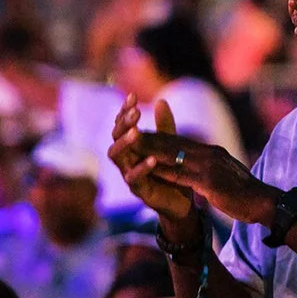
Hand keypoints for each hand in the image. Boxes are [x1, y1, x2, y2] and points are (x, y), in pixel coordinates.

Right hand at [108, 94, 197, 222]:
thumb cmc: (171, 171)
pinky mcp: (138, 190)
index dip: (124, 110)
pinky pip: (133, 178)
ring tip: (136, 131)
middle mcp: (126, 159)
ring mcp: (129, 174)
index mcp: (132, 146)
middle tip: (135, 112)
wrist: (181, 201)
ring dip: (125, 143)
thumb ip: (164, 126)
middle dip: (123, 123)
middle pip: (115, 137)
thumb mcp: (169, 145)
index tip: (132, 96)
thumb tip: (161, 101)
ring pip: (117, 156)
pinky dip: (142, 168)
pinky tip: (152, 158)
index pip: (122, 125)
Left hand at [128, 101, 273, 225]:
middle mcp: (210, 155)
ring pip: (174, 156)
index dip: (161, 137)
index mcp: (214, 153)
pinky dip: (164, 171)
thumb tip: (205, 170)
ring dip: (151, 151)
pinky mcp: (209, 182)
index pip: (182, 142)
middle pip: (174, 144)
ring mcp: (210, 167)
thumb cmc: (248, 194)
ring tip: (132, 147)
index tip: (143, 134)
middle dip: (151, 138)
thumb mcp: (227, 175)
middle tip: (129, 132)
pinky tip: (149, 169)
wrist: (265, 203)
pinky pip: (181, 175)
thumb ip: (214, 169)